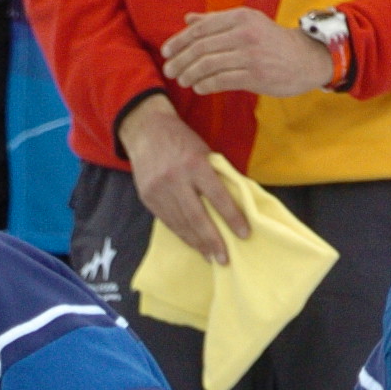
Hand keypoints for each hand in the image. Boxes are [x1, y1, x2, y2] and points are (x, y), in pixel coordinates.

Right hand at [116, 93, 249, 264]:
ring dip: (197, 243)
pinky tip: (194, 244)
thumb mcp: (203, 151)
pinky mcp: (148, 198)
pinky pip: (168, 222)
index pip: (217, 196)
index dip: (232, 217)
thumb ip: (215, 176)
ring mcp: (159, 191)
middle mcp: (175, 179)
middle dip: (212, 240)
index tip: (244, 234)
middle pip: (197, 217)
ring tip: (211, 258)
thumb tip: (233, 204)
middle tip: (224, 259)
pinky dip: (183, 235)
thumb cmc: (182, 140)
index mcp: (194, 164)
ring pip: (181, 224)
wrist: (146, 130)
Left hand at [162, 8, 335, 98]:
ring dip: (189, 74)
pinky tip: (198, 88)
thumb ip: (216, 21)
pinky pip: (221, 81)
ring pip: (208, 65)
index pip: (201, 28)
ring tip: (182, 80)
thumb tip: (188, 19)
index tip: (166, 52)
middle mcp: (244, 33)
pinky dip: (205, 85)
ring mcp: (250, 55)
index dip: (179, 40)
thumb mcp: (246, 23)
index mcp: (240, 17)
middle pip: (201, 47)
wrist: (304, 58)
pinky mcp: (255, 76)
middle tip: (169, 70)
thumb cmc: (270, 41)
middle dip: (180, 60)